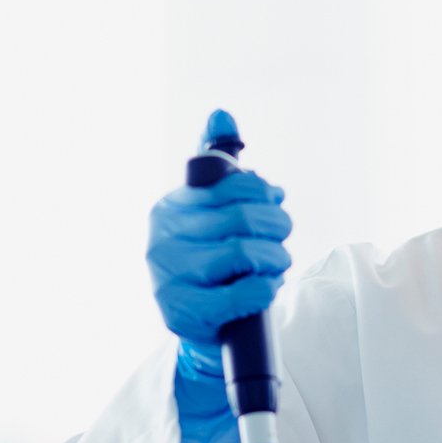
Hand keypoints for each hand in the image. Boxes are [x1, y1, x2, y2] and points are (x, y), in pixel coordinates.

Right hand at [148, 128, 291, 442]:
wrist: (202, 329)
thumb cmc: (213, 263)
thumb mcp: (212, 212)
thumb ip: (218, 165)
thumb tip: (222, 113)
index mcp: (169, 207)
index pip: (234, 185)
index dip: (266, 195)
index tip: (273, 205)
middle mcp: (161, 239)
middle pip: (245, 219)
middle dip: (277, 229)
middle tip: (280, 242)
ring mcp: (168, 277)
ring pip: (248, 252)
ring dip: (275, 261)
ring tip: (273, 267)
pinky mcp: (184, 313)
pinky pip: (246, 292)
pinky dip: (265, 289)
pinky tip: (263, 289)